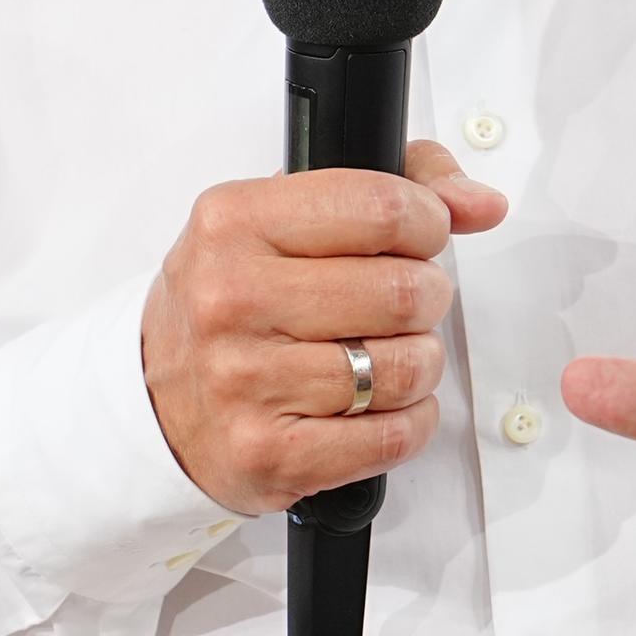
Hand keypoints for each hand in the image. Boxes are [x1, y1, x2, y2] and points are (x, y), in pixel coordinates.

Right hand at [142, 138, 507, 516]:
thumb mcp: (284, 217)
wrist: (155, 402)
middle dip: (426, 296)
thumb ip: (396, 183)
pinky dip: (410, 420)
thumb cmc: (232, 303)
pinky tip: (379, 405)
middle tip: (403, 303)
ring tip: (387, 354)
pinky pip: (394, 435)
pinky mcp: (269, 453)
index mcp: (234, 223)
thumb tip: (480, 202)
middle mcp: (230, 299)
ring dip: (420, 362)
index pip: (382, 208)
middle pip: (404, 291)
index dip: (428, 221)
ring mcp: (245, 381)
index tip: (422, 234)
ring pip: (406, 366)